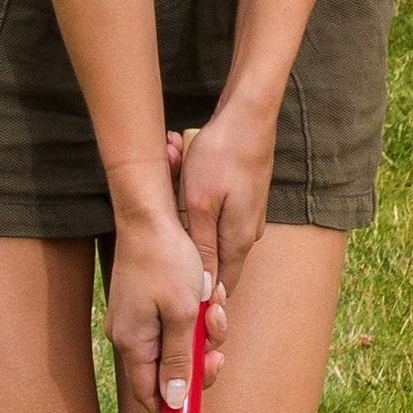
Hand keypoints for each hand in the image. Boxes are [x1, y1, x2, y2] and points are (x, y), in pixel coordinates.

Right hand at [105, 200, 226, 412]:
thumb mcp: (182, 315)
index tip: (201, 403)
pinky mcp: (150, 303)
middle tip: (218, 347)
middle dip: (200, 360)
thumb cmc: (166, 261)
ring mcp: (140, 319)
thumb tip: (174, 401)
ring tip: (213, 306)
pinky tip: (208, 294)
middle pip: (170, 370)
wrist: (152, 217)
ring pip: (180, 344)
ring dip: (204, 331)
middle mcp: (131, 335)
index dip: (177, 406)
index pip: (150, 395)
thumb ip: (180, 359)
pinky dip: (197, 314)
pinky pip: (178, 322)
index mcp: (133, 343)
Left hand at [172, 96, 277, 301]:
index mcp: (237, 241)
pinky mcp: (244, 200)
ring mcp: (247, 217)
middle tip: (164, 214)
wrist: (248, 117)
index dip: (197, 295)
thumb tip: (203, 290)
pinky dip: (194, 196)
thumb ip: (202, 248)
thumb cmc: (221, 157)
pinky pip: (213, 210)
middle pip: (211, 258)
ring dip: (185, 212)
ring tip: (174, 170)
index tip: (170, 283)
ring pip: (208, 230)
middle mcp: (247, 234)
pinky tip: (181, 165)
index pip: (219, 287)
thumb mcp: (199, 205)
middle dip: (183, 243)